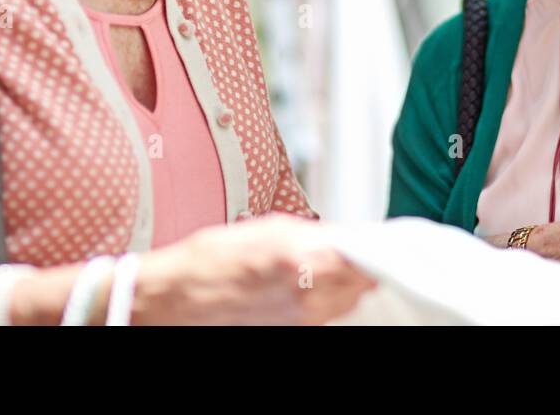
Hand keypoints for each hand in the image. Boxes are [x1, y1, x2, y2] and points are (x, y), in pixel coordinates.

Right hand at [133, 213, 376, 324]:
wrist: (179, 296)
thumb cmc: (215, 259)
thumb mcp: (269, 228)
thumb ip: (316, 233)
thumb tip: (347, 235)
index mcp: (303, 261)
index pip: (363, 258)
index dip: (375, 246)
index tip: (380, 237)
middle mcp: (307, 296)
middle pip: (363, 282)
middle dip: (364, 263)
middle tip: (359, 247)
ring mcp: (302, 319)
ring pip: (349, 300)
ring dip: (350, 282)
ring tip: (337, 264)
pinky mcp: (294, 331)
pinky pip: (329, 314)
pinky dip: (333, 298)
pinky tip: (319, 284)